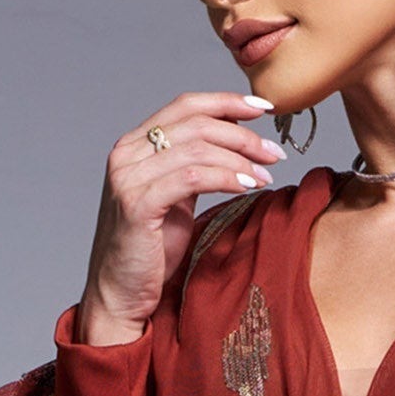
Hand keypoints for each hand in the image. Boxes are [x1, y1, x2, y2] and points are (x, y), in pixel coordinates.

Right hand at [76, 95, 285, 346]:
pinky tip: (247, 186)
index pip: (185, 105)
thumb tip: (232, 136)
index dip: (227, 101)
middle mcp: (126, 154)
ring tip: (265, 176)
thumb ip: (193, 166)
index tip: (265, 110)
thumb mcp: (176, 199)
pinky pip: (192, 178)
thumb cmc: (150, 252)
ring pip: (197, 148)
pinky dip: (225, 177)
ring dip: (240, 159)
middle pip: (196, 124)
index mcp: (134, 145)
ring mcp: (128, 178)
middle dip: (243, 135)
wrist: (120, 294)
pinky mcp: (137, 204)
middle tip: (274, 153)